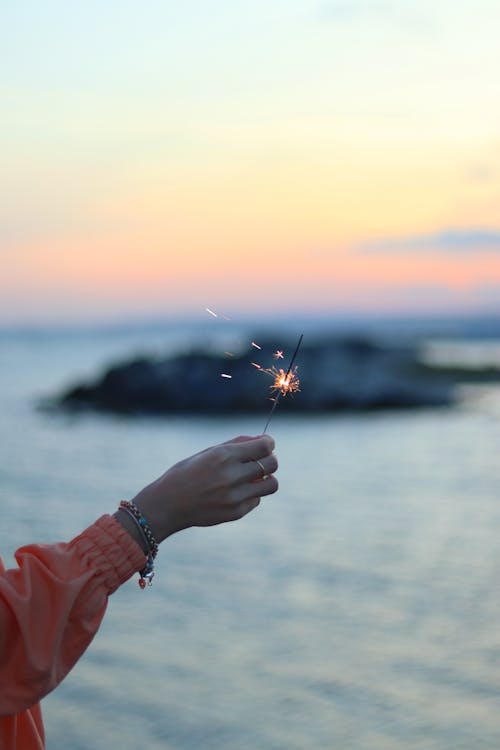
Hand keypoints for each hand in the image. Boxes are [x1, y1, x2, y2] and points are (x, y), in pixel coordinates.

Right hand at [130, 434, 277, 541]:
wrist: (167, 505)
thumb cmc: (186, 473)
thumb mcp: (207, 453)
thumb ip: (235, 445)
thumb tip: (262, 440)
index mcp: (222, 456)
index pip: (264, 447)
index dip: (269, 443)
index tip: (266, 444)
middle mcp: (231, 476)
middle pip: (272, 464)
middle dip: (270, 459)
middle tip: (260, 460)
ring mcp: (234, 497)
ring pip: (272, 484)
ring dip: (267, 478)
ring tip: (254, 477)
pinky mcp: (235, 513)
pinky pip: (257, 500)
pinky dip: (251, 494)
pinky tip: (236, 492)